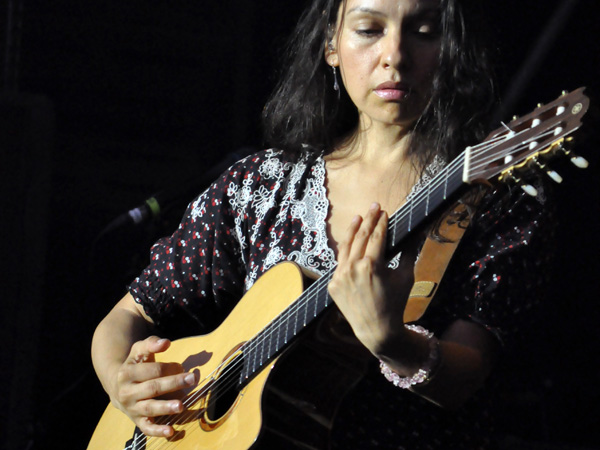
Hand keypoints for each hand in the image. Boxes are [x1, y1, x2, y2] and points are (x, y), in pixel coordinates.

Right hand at [112, 336, 196, 436]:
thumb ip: (151, 344)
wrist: (116, 387)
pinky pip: (147, 428)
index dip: (169, 368)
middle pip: (153, 387)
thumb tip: (166, 343)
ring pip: (150, 408)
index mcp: (127, 373)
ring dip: (166, 408)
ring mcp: (132, 408)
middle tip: (191, 379)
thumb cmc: (135, 365)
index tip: (182, 366)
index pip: (152, 370)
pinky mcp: (137, 421)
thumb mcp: (139, 351)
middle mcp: (127, 392)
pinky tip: (171, 431)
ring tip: (180, 406)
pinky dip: (158, 431)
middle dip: (173, 383)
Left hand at [328, 203, 415, 355]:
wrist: (376, 329)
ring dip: (352, 230)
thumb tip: (417, 233)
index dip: (381, 223)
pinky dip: (346, 252)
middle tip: (374, 207)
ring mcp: (340, 276)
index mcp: (371, 266)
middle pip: (360, 237)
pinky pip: (340, 263)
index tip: (384, 212)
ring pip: (345, 247)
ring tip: (359, 218)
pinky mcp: (333, 284)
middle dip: (369, 220)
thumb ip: (408, 253)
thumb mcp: (406, 277)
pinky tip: (350, 242)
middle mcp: (353, 269)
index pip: (376, 237)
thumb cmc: (395, 302)